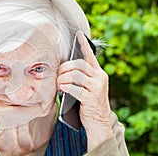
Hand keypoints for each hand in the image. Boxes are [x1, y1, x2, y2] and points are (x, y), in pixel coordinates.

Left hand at [57, 31, 112, 150]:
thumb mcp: (88, 88)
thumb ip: (81, 77)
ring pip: (75, 75)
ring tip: (59, 84)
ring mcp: (97, 88)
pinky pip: (74, 88)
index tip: (79, 33)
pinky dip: (65, 88)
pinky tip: (62, 90)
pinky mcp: (91, 98)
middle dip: (64, 68)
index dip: (83, 44)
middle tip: (58, 75)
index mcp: (98, 73)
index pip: (90, 55)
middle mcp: (100, 78)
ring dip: (63, 79)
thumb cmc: (88, 103)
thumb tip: (63, 70)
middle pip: (78, 64)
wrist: (99, 123)